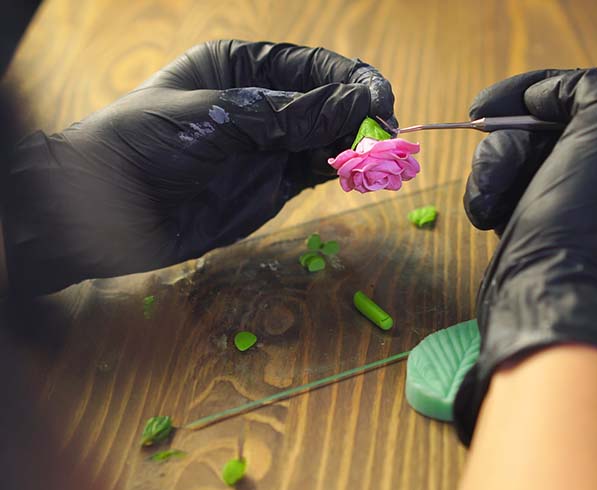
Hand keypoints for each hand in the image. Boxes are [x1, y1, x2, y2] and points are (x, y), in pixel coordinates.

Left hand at [1, 40, 395, 295]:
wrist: (105, 212)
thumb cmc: (145, 145)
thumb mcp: (216, 119)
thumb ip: (286, 115)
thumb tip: (354, 105)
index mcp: (242, 67)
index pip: (312, 65)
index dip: (351, 80)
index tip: (378, 100)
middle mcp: (262, 103)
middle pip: (328, 101)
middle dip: (360, 114)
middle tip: (387, 137)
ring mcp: (269, 145)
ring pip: (329, 138)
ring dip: (357, 146)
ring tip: (379, 159)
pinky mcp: (273, 184)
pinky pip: (317, 171)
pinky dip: (341, 171)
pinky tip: (356, 174)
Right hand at [453, 68, 596, 443]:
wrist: (547, 295)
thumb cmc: (586, 218)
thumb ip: (587, 89)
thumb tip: (546, 94)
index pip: (589, 94)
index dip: (539, 90)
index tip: (495, 103)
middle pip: (545, 124)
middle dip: (510, 140)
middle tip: (490, 154)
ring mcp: (572, 197)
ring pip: (517, 153)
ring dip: (494, 170)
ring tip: (491, 199)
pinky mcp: (537, 218)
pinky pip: (505, 185)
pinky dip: (489, 194)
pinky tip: (488, 215)